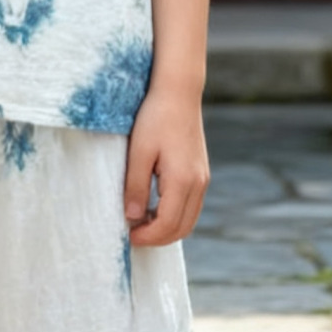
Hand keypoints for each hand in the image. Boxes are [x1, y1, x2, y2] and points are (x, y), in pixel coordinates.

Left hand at [123, 88, 209, 245]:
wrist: (178, 93)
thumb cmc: (155, 118)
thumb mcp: (138, 152)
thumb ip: (135, 187)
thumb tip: (132, 218)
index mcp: (183, 180)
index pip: (167, 224)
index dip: (147, 236)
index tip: (127, 236)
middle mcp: (198, 183)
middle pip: (182, 228)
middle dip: (158, 238)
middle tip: (133, 234)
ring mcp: (203, 179)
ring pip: (189, 219)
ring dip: (167, 228)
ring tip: (141, 223)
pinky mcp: (201, 173)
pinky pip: (191, 206)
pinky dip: (175, 215)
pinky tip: (154, 208)